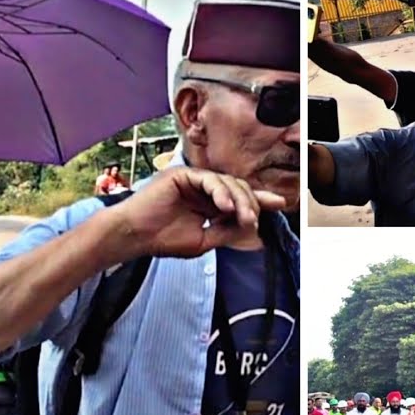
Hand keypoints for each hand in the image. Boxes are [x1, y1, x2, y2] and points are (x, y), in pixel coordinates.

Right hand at [112, 167, 284, 257]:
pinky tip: (225, 207)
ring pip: (227, 181)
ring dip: (239, 200)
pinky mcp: (182, 174)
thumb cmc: (162, 239)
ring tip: (244, 217)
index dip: (259, 199)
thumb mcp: (204, 240)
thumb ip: (227, 231)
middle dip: (251, 203)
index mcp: (208, 201)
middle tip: (253, 221)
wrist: (134, 237)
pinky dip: (220, 192)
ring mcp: (192, 178)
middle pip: (238, 187)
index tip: (280, 204)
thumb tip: (252, 225)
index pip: (238, 197)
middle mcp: (202, 187)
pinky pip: (209, 178)